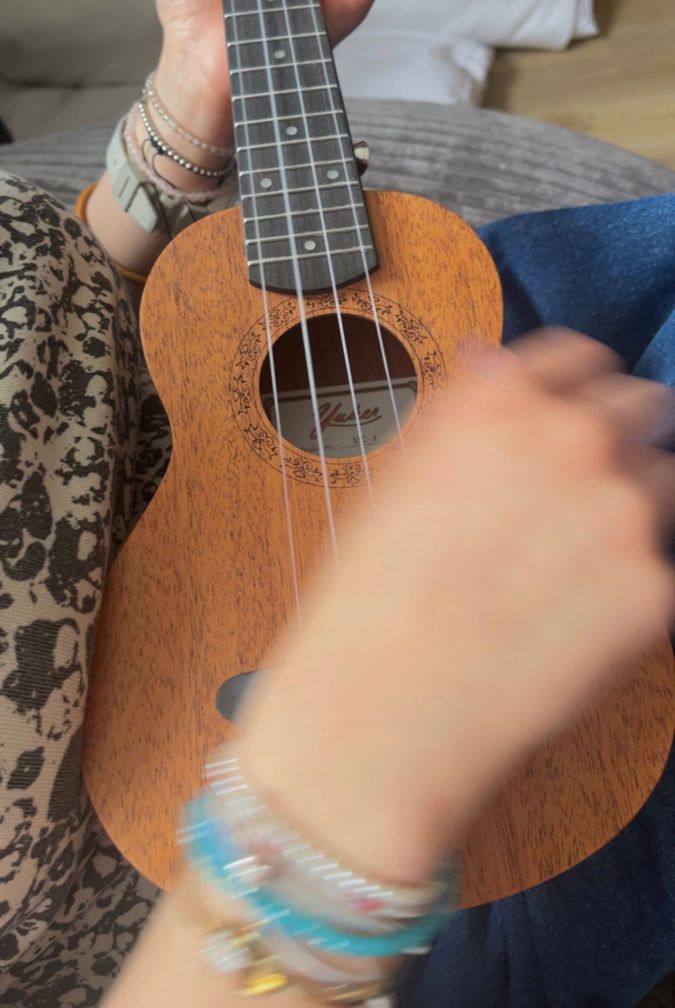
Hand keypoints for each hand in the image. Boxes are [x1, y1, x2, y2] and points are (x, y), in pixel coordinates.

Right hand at [239, 331, 674, 883]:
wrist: (384, 708)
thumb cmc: (370, 599)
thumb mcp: (401, 475)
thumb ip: (466, 411)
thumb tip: (492, 359)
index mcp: (502, 400)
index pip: (579, 357)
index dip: (573, 389)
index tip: (574, 411)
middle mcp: (573, 438)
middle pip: (642, 406)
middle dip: (618, 439)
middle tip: (580, 496)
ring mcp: (623, 511)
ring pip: (663, 483)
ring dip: (630, 508)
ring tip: (568, 566)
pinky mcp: (655, 588)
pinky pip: (658, 568)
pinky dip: (627, 588)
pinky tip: (568, 621)